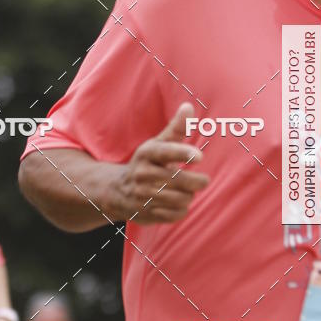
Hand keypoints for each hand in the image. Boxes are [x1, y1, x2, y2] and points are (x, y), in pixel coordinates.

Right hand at [107, 102, 209, 223]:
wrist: (117, 190)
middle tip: (203, 180)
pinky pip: (175, 214)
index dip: (183, 153)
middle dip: (197, 181)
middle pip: (179, 180)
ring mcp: (143, 195)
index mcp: (147, 153)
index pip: (166, 151)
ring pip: (180, 198)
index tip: (199, 156)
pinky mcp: (146, 213)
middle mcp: (142, 173)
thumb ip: (176, 128)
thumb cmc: (147, 163)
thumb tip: (189, 106)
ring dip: (189, 196)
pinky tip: (178, 203)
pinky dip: (181, 210)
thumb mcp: (157, 144)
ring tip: (187, 191)